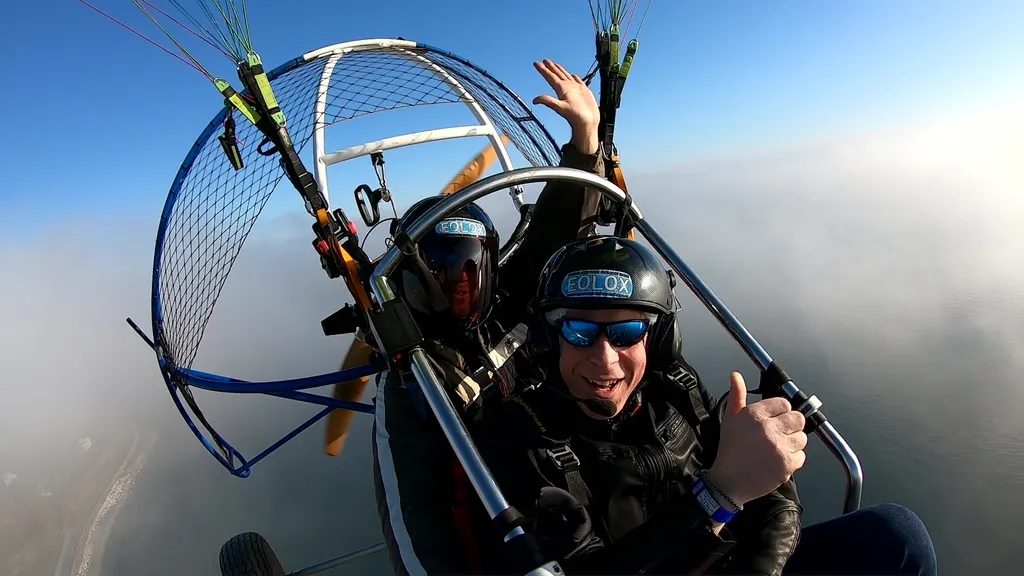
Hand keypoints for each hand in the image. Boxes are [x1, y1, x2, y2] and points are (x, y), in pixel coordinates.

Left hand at [532, 59, 599, 154]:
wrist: (587, 123)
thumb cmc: (575, 117)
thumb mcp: (560, 107)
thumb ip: (548, 102)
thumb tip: (534, 100)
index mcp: (561, 89)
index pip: (550, 77)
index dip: (543, 70)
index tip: (536, 63)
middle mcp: (567, 88)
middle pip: (557, 75)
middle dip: (551, 67)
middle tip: (544, 60)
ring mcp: (575, 90)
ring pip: (566, 76)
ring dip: (560, 70)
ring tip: (555, 65)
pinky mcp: (584, 92)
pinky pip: (578, 81)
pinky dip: (575, 77)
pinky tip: (573, 75)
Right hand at [707, 372, 807, 506]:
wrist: (728, 482)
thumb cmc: (730, 450)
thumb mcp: (730, 419)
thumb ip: (737, 395)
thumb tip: (736, 375)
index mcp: (754, 415)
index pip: (783, 403)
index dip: (781, 411)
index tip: (775, 420)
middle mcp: (768, 429)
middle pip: (797, 419)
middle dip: (790, 426)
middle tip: (779, 434)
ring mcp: (779, 447)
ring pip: (802, 438)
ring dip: (793, 443)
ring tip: (778, 448)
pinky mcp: (787, 465)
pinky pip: (802, 456)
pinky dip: (793, 460)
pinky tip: (779, 460)